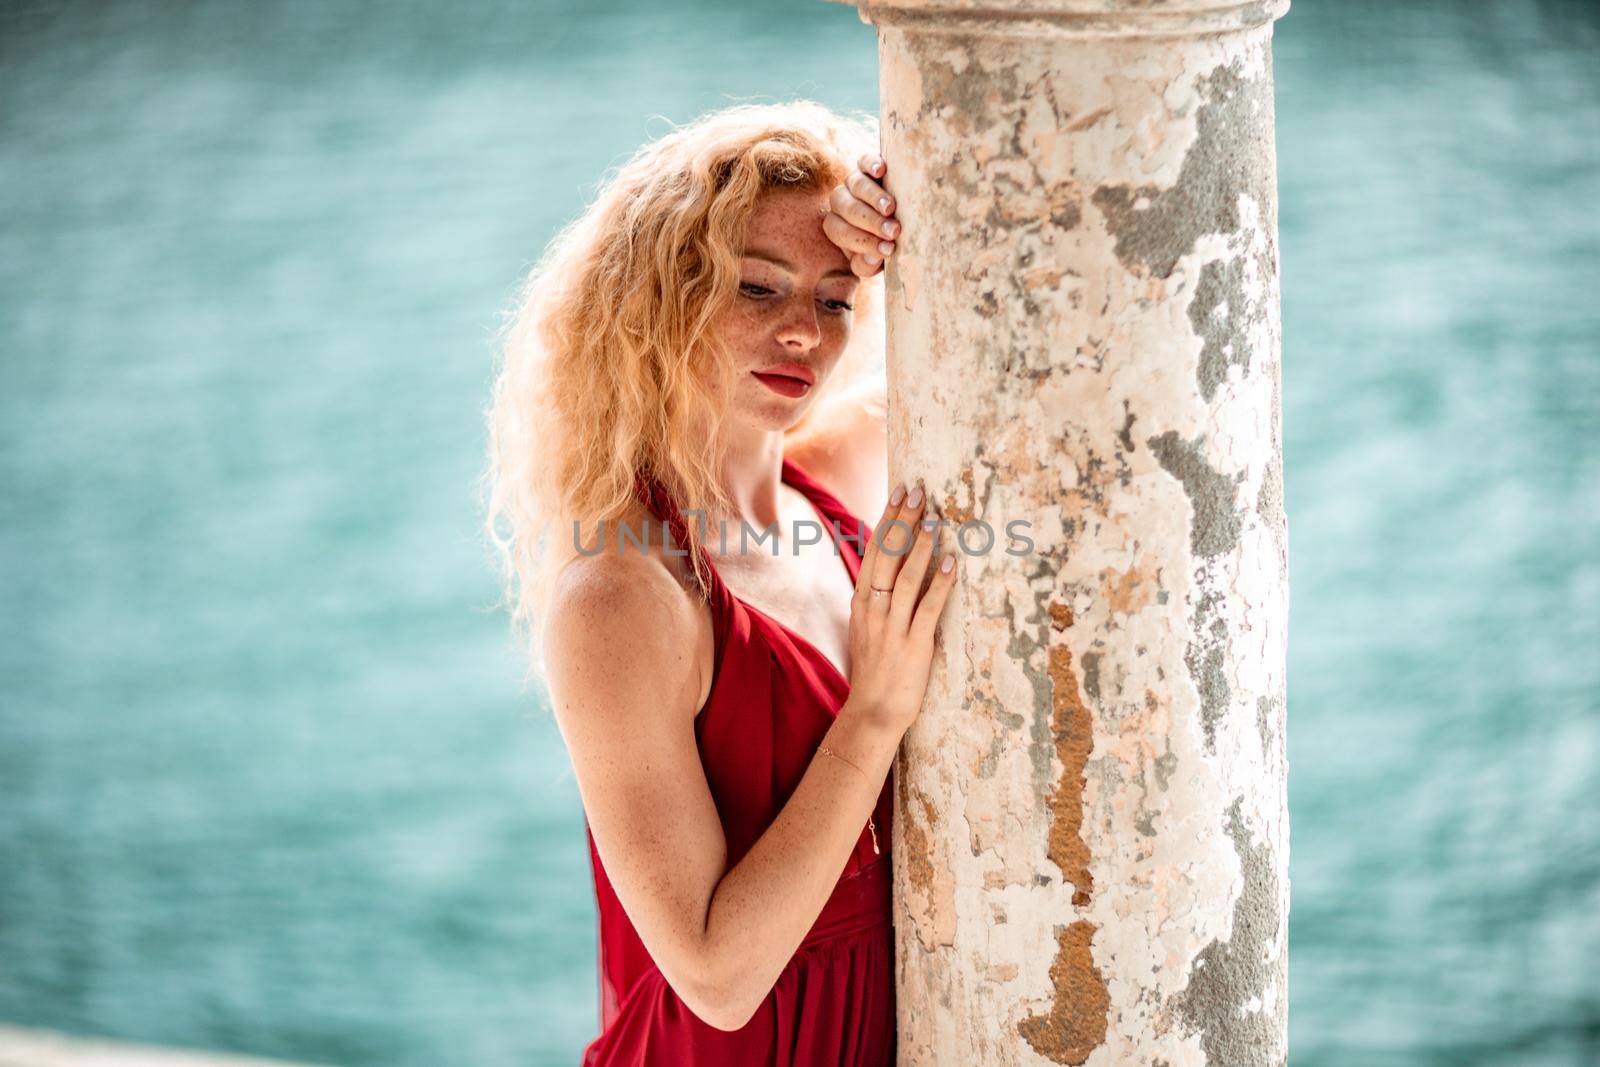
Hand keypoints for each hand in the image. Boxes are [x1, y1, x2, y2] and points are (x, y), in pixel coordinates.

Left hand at [824, 153, 898, 278]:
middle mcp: (840, 202)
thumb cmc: (885, 243)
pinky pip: (864, 161)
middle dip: (872, 222)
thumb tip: (874, 257)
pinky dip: (871, 164)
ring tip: (890, 208)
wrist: (898, 219)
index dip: (864, 242)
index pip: (842, 233)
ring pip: (856, 185)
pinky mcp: (866, 164)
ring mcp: (852, 181)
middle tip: (893, 231)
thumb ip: (868, 264)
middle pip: (849, 209)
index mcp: (837, 226)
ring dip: (873, 197)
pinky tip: (881, 171)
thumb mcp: (874, 261)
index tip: (889, 250)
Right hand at [843, 481, 958, 735]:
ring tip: (934, 519)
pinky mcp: (913, 644)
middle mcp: (873, 609)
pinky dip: (939, 583)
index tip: (900, 492)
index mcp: (862, 601)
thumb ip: (878, 597)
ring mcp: (892, 627)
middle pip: (888, 556)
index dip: (888, 519)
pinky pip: (927, 607)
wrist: (872, 712)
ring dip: (921, 546)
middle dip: (903, 520)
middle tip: (918, 491)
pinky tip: (950, 562)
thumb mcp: (868, 626)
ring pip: (906, 577)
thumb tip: (894, 565)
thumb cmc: (875, 669)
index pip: (874, 550)